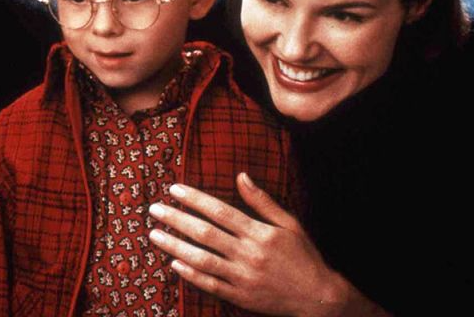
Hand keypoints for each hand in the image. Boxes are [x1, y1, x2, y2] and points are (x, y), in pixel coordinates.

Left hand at [148, 173, 374, 316]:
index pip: (219, 211)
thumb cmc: (304, 256)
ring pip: (201, 259)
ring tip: (154, 234)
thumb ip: (262, 201)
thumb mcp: (289, 224)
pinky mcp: (240, 297)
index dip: (194, 199)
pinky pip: (210, 285)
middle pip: (204, 233)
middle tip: (154, 209)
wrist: (319, 297)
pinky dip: (190, 274)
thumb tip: (241, 176)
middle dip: (176, 219)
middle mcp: (248, 254)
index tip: (174, 189)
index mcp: (260, 233)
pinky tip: (173, 263)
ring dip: (175, 245)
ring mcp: (242, 277)